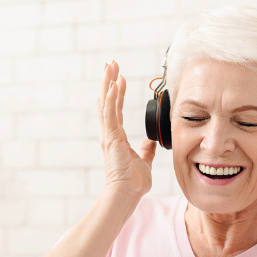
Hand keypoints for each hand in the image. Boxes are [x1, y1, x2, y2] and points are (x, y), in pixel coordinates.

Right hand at [98, 61, 155, 198]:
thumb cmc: (133, 181)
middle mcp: (109, 133)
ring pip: (106, 103)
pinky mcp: (111, 138)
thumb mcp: (144, 161)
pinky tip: (112, 85)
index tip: (119, 78)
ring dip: (108, 84)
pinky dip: (110, 98)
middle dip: (108, 81)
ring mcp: (109, 135)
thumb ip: (146, 150)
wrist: (127, 193)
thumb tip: (150, 142)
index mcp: (116, 137)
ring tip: (109, 67)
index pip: (116, 109)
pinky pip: (110, 114)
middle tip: (110, 64)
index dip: (117, 93)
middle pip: (107, 101)